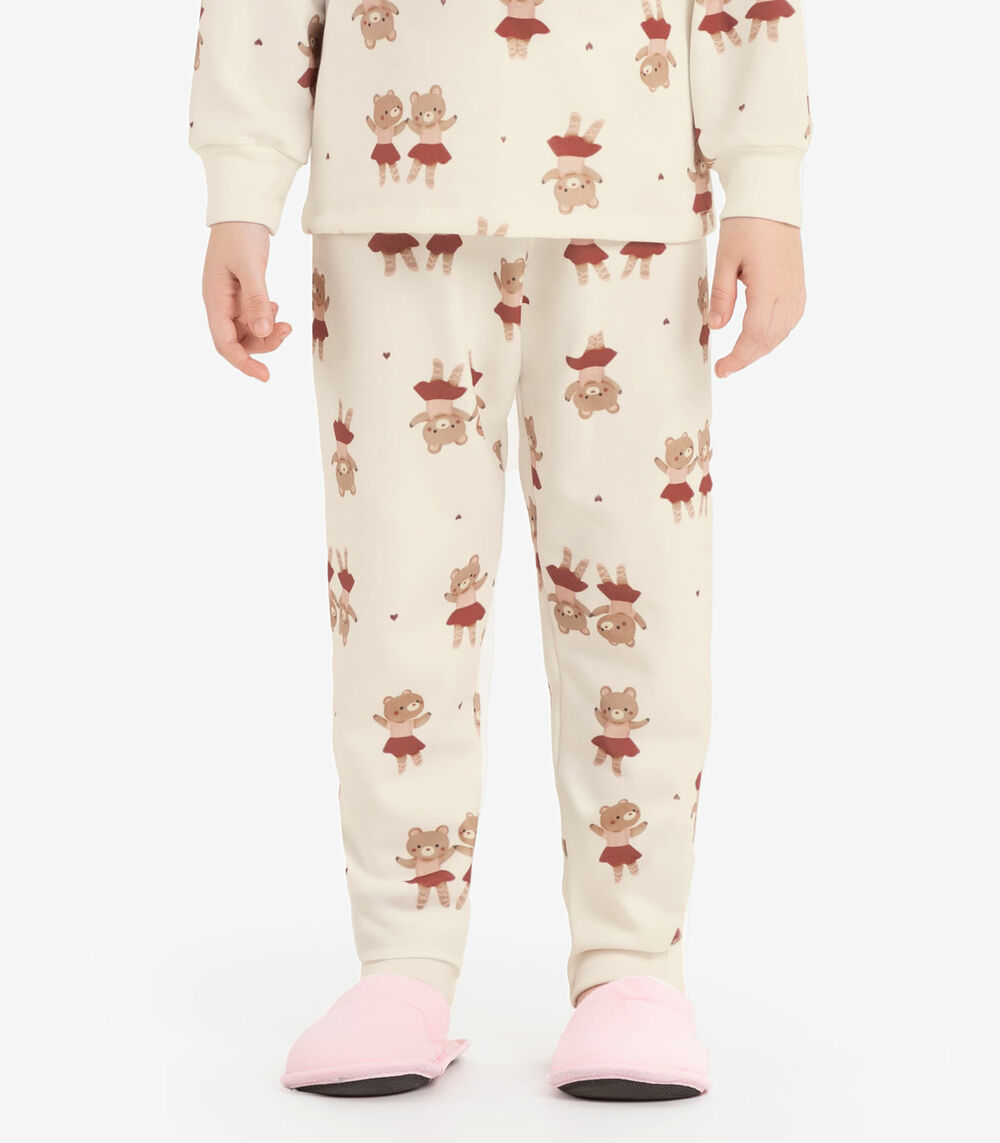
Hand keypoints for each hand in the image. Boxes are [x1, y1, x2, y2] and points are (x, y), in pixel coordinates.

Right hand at [202, 222, 291, 381]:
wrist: (242, 210)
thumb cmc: (240, 234)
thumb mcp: (250, 266)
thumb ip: (255, 299)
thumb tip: (261, 331)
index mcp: (214, 299)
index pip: (225, 343)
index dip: (243, 362)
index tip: (265, 376)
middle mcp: (220, 303)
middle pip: (238, 340)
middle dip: (263, 343)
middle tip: (286, 331)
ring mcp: (230, 299)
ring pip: (248, 330)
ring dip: (267, 331)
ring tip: (285, 321)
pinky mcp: (242, 293)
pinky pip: (253, 317)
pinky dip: (266, 318)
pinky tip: (275, 306)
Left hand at [709, 218, 804, 379]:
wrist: (771, 202)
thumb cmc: (746, 226)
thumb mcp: (725, 259)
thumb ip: (722, 295)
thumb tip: (716, 326)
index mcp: (768, 286)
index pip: (754, 334)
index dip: (738, 356)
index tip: (723, 369)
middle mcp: (787, 291)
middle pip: (769, 338)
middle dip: (747, 357)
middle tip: (726, 368)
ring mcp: (797, 289)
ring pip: (782, 332)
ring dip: (761, 349)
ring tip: (740, 356)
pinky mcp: (799, 285)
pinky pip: (791, 320)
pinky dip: (775, 335)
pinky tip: (762, 339)